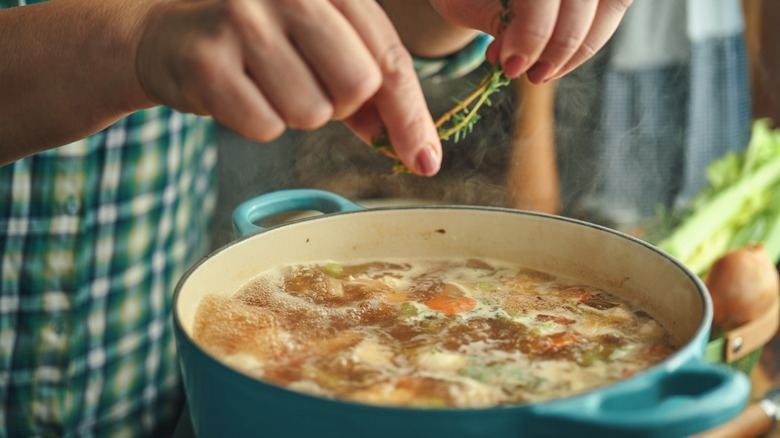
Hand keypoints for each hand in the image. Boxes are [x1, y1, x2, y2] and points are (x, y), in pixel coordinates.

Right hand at [136, 0, 441, 174]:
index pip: (389, 58)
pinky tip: (237, 92)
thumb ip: (371, 89)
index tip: (424, 161)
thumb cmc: (258, 43)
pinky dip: (257, 122)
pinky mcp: (207, 59)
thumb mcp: (322, 47)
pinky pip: (265, 126)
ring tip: (264, 83)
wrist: (168, 32)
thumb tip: (416, 147)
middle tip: (304, 85)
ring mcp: (244, 19)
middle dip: (338, 105)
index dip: (410, 116)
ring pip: (311, 113)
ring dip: (294, 113)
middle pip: (357, 87)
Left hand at [429, 0, 631, 82]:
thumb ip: (494, 23)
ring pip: (610, 3)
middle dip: (557, 46)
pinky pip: (615, 7)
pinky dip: (589, 41)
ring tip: (543, 74)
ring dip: (579, 48)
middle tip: (530, 76)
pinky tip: (558, 63)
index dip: (532, 33)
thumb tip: (516, 59)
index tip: (511, 66)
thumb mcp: (466, 2)